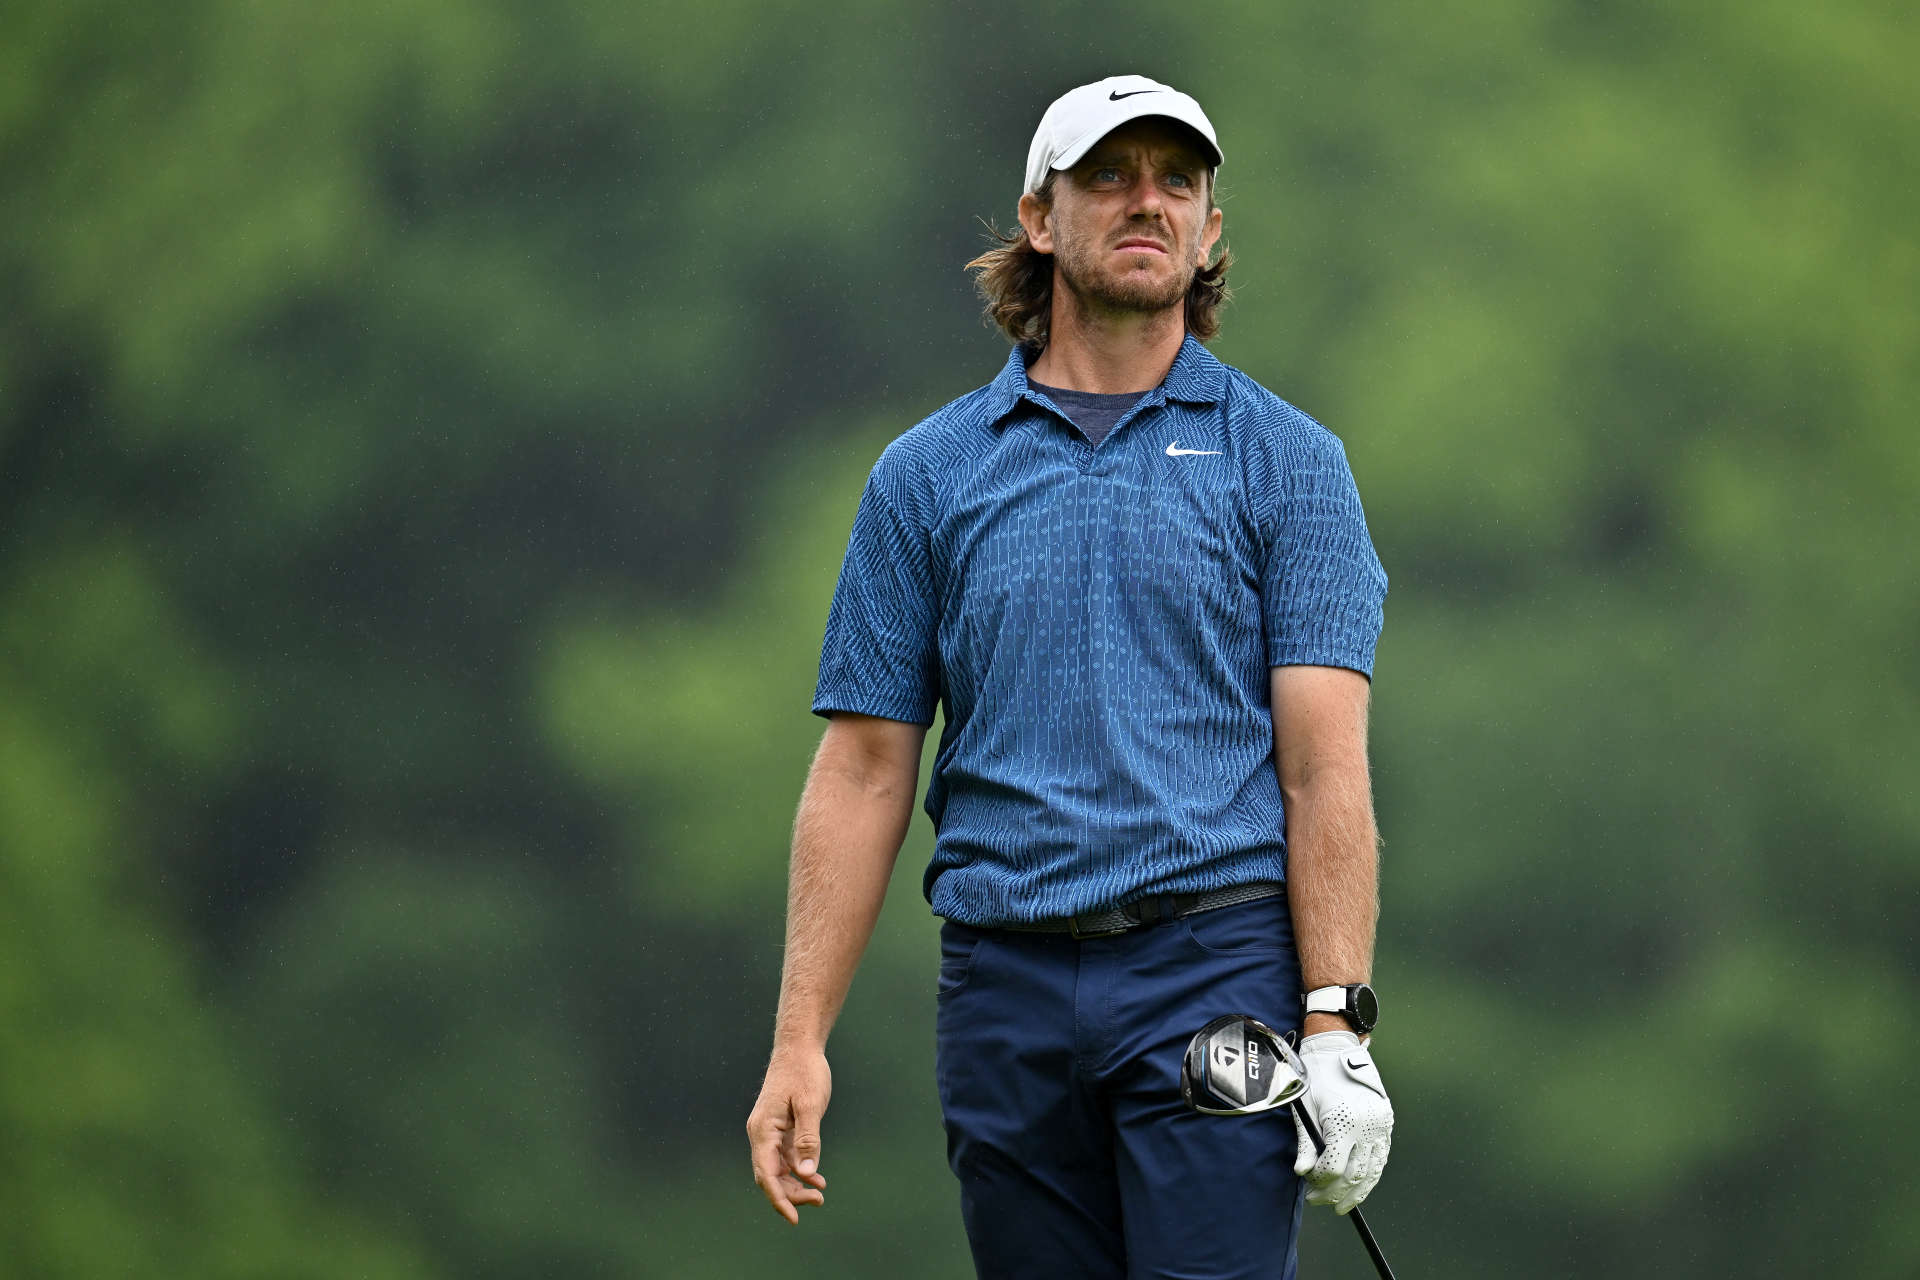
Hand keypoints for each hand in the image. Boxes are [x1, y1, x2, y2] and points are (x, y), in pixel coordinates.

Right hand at [747, 1048, 831, 1223]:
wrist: (799, 1048)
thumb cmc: (804, 1072)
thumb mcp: (811, 1104)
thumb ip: (809, 1139)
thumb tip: (807, 1174)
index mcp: (763, 1129)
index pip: (766, 1174)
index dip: (779, 1198)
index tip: (794, 1217)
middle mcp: (762, 1134)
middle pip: (770, 1176)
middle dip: (791, 1194)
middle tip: (819, 1200)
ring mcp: (770, 1132)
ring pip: (778, 1169)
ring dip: (796, 1184)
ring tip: (820, 1194)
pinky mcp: (780, 1129)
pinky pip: (786, 1157)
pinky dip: (800, 1170)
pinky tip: (817, 1179)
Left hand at [1291, 1030, 1392, 1213]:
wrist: (1335, 1048)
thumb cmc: (1315, 1077)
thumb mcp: (1305, 1109)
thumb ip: (1306, 1144)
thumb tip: (1302, 1172)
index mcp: (1344, 1121)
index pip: (1334, 1167)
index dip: (1320, 1182)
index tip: (1308, 1186)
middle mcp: (1367, 1125)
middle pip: (1354, 1174)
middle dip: (1335, 1193)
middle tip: (1319, 1201)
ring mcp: (1381, 1125)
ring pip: (1372, 1171)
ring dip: (1356, 1192)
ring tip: (1340, 1204)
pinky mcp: (1387, 1122)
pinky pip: (1381, 1157)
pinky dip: (1371, 1175)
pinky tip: (1359, 1185)